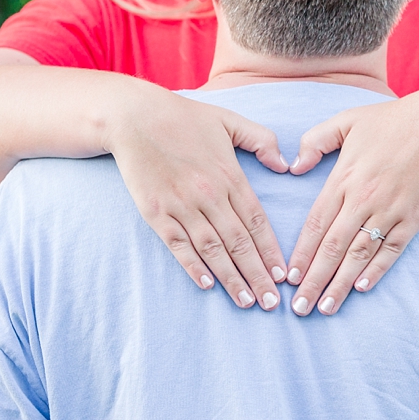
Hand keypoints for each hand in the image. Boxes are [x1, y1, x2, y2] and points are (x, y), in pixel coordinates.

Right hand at [105, 87, 289, 309]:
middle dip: (257, 275)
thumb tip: (285, 165)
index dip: (270, 251)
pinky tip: (206, 284)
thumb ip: (262, 140)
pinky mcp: (155, 212)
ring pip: (212, 249)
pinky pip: (178, 245)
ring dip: (230, 278)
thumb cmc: (184, 117)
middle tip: (271, 303)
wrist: (133, 116)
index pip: (256, 221)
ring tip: (246, 302)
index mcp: (230, 175)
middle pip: (239, 243)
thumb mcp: (230, 120)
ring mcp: (181, 205)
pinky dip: (192, 266)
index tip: (282, 275)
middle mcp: (209, 194)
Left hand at [285, 87, 418, 315]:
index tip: (288, 278)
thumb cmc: (389, 121)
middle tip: (299, 308)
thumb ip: (315, 141)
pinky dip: (377, 270)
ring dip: (341, 284)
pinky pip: (392, 249)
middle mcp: (364, 199)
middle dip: (314, 280)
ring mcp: (391, 210)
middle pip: (333, 247)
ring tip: (325, 308)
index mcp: (344, 178)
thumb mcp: (345, 121)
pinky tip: (362, 288)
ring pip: (360, 254)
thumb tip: (292, 166)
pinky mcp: (414, 217)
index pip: (316, 224)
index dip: (301, 254)